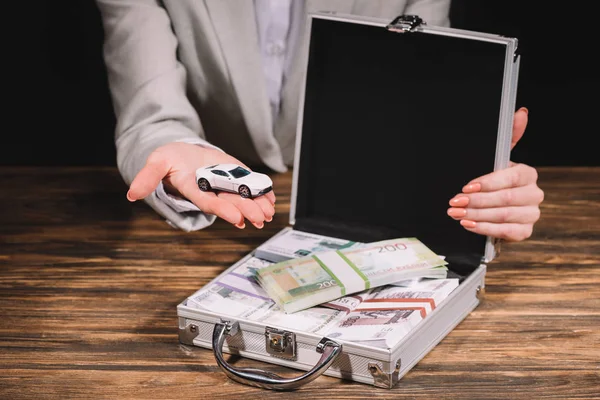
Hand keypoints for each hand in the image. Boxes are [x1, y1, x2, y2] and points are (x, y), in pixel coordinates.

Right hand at [126, 142, 275, 228]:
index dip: (222, 210)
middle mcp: (211, 191)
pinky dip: (260, 193)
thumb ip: (147, 177)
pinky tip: (271, 198)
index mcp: (193, 190)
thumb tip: (132, 194)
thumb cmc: (169, 159)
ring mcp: (224, 185)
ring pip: (242, 198)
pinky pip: (249, 186)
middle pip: (230, 203)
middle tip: (261, 218)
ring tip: (269, 212)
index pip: (208, 202)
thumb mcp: (156, 162)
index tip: (237, 218)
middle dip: (246, 210)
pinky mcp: (233, 177)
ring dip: (257, 206)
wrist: (182, 153)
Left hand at [447, 107, 543, 240]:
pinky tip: (469, 224)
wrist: (492, 207)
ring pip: (504, 216)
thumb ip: (507, 136)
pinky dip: (484, 228)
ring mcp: (531, 214)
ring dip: (476, 215)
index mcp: (528, 174)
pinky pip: (506, 232)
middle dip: (476, 201)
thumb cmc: (494, 181)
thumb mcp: (496, 159)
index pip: (511, 178)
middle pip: (506, 199)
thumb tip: (520, 112)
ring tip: (456, 214)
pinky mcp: (525, 231)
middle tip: (454, 202)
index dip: (487, 183)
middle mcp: (534, 194)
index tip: (466, 187)